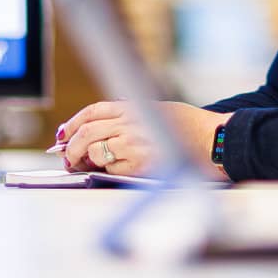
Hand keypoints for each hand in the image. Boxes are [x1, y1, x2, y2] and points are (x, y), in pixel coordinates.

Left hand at [58, 101, 230, 177]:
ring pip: (94, 149)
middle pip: (88, 130)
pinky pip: (111, 166)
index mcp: (136, 106)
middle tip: (66, 156)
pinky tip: (104, 171)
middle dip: (71, 145)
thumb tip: (102, 128)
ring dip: (82, 159)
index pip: (95, 110)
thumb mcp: (160, 110)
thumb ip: (133, 116)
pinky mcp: (139, 162)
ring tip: (79, 166)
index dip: (75, 121)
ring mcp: (134, 142)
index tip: (64, 133)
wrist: (214, 141)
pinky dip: (104, 169)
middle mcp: (132, 121)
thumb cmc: (191, 127)